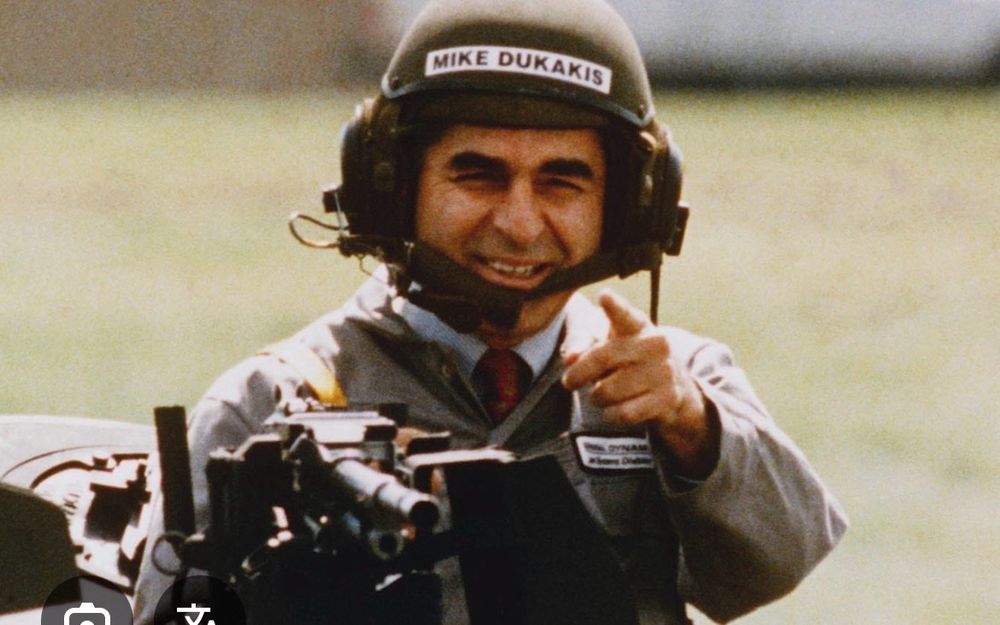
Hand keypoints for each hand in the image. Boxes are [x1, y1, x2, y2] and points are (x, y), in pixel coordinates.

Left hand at [561, 289, 718, 478]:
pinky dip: (612, 415)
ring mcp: (665, 371)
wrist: (674, 388)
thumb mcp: (611, 345)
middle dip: (578, 374)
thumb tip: (569, 357)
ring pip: (609, 390)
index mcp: (639, 325)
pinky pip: (624, 413)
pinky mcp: (668, 398)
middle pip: (602, 358)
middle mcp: (655, 344)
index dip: (614, 307)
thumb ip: (584, 345)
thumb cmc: (632, 360)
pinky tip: (613, 410)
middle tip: (569, 381)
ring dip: (597, 397)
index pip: (624, 315)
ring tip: (601, 394)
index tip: (604, 296)